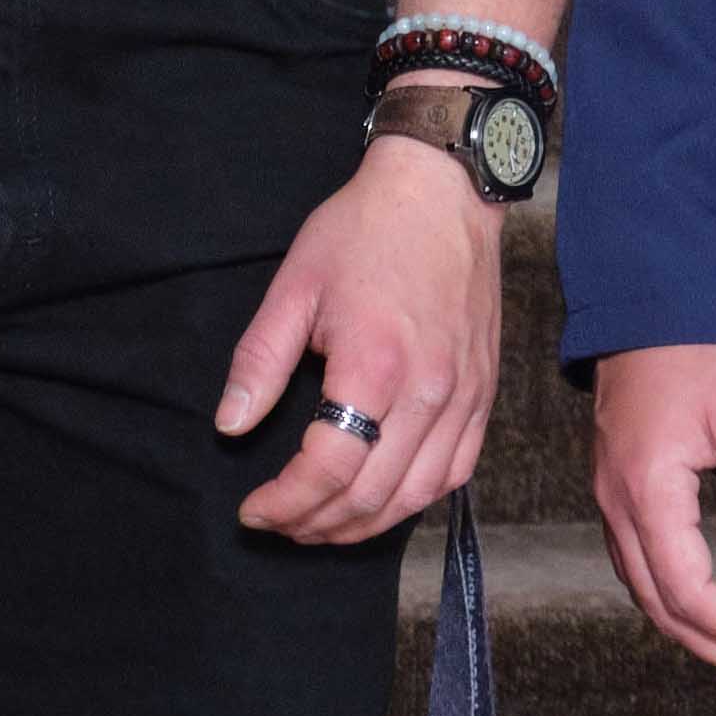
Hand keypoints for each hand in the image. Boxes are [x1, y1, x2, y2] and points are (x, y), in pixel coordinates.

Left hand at [220, 131, 501, 542]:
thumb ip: (260, 362)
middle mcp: (428, 391)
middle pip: (370, 495)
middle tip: (279, 523)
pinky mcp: (484, 393)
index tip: (254, 509)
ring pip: (416, 496)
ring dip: (363, 524)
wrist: (443, 191)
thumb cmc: (365, 230)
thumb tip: (230, 425)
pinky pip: (456, 473)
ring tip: (321, 524)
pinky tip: (381, 501)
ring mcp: (464, 396)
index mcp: (376, 365)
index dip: (284, 502)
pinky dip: (414, 501)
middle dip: (315, 523)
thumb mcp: (295, 286)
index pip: (328, 468)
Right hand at [591, 343, 715, 700]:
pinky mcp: (617, 486)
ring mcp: (610, 496)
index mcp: (647, 491)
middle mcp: (617, 504)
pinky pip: (639, 565)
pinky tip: (708, 613)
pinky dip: (675, 602)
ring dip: (697, 634)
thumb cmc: (707, 346)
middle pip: (662, 608)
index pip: (688, 592)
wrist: (654, 291)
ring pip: (646, 592)